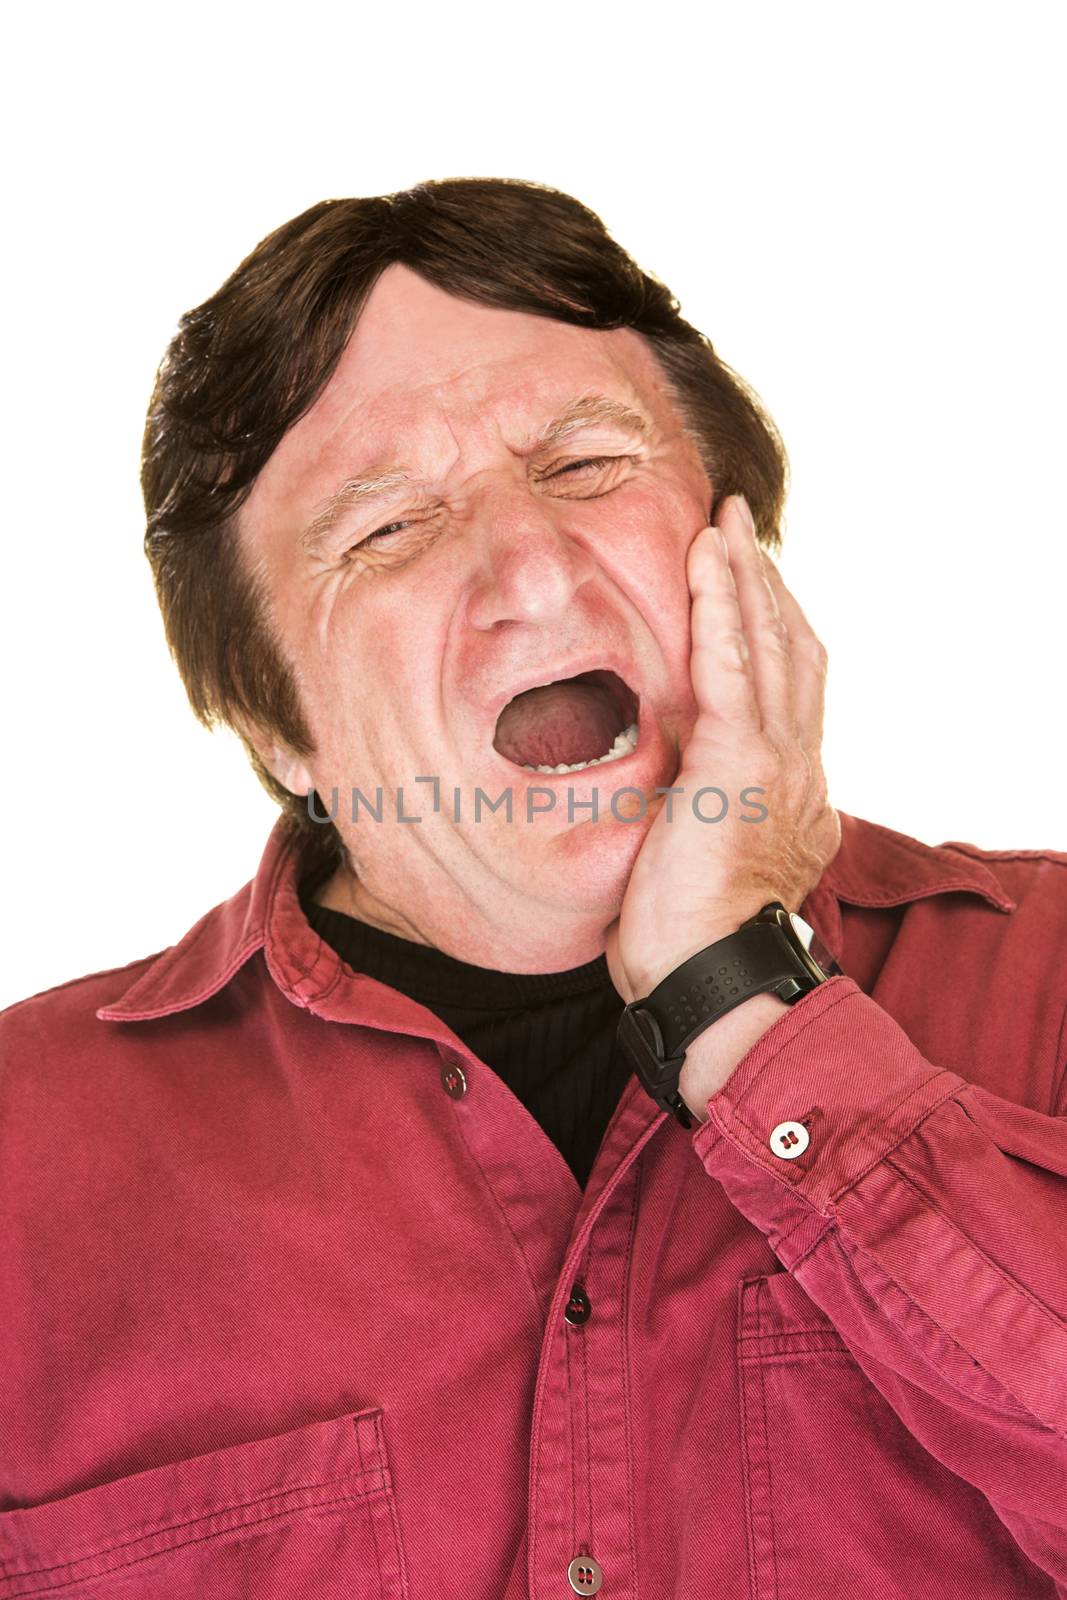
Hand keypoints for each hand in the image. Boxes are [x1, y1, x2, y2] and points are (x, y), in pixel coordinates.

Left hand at [604, 494, 839, 1005]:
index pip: (790, 687)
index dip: (771, 629)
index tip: (747, 587)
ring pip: (771, 643)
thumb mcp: (700, 858)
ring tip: (724, 525)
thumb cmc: (687, 934)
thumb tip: (669, 781)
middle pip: (792, 650)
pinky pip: (736, 661)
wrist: (704, 972)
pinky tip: (710, 559)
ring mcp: (778, 759)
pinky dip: (725, 603)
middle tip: (738, 531)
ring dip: (744, 577)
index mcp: (790, 788)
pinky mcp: (741, 759)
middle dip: (764, 585)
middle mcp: (797, 764)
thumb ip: (699, 805)